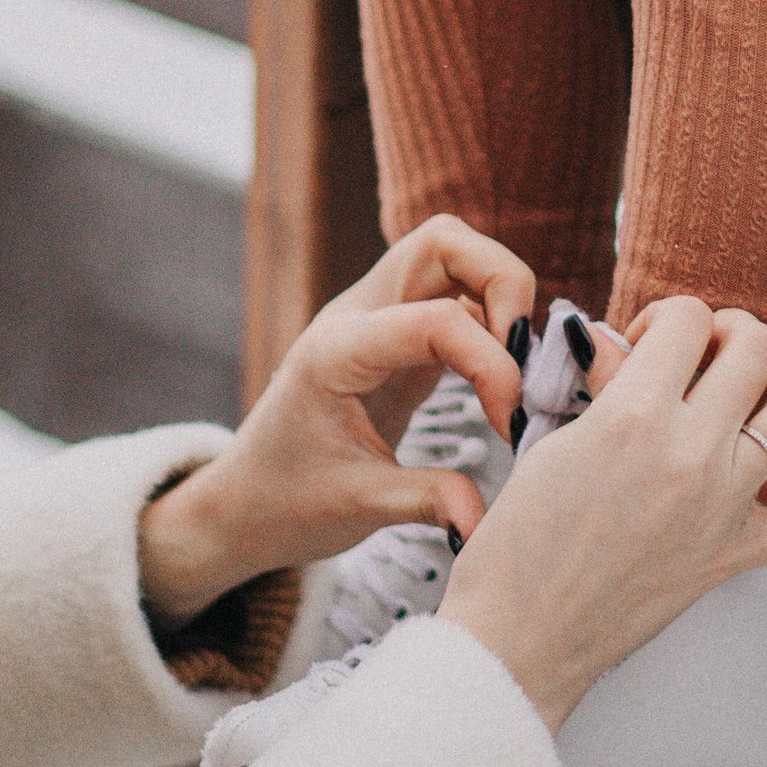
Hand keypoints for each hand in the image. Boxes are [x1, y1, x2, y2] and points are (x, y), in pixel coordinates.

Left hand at [136, 218, 535, 627]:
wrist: (243, 504)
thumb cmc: (286, 502)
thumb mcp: (356, 508)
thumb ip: (426, 502)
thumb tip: (484, 524)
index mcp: (337, 350)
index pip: (434, 318)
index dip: (490, 361)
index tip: (510, 422)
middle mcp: (357, 315)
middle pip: (445, 242)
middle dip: (503, 284)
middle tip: (522, 362)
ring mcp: (378, 318)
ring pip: (454, 259)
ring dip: (500, 299)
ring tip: (515, 374)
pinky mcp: (399, 338)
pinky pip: (454, 300)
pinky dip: (491, 327)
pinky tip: (501, 383)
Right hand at [438, 299, 766, 732]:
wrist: (518, 638)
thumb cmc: (518, 545)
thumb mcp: (550, 443)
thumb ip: (603, 391)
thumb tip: (625, 349)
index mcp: (632, 414)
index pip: (690, 317)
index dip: (670, 317)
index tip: (650, 341)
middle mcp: (689, 452)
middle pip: (756, 346)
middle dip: (728, 337)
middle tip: (700, 359)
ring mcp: (720, 506)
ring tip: (740, 404)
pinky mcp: (732, 557)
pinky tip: (761, 483)